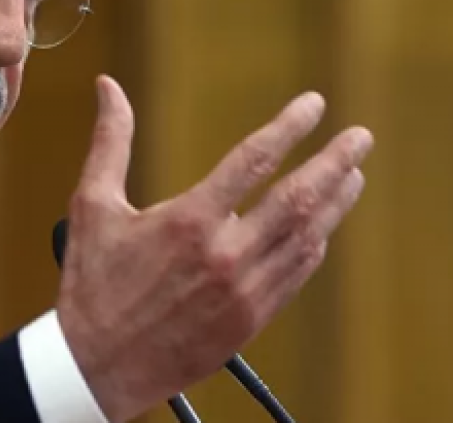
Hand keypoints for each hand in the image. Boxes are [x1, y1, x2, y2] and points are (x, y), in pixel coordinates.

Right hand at [56, 76, 372, 421]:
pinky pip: (296, 275)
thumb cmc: (91, 283)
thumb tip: (108, 87)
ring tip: (353, 175)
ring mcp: (243, 291)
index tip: (314, 104)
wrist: (97, 365)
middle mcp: (225, 254)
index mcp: (189, 221)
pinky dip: (314, 245)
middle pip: (297, 198)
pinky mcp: (250, 321)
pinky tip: (322, 227)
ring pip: (306, 238)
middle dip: (334, 162)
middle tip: (360, 138)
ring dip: (335, 203)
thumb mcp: (92, 205)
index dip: (289, 126)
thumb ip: (110, 141)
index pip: (254, 159)